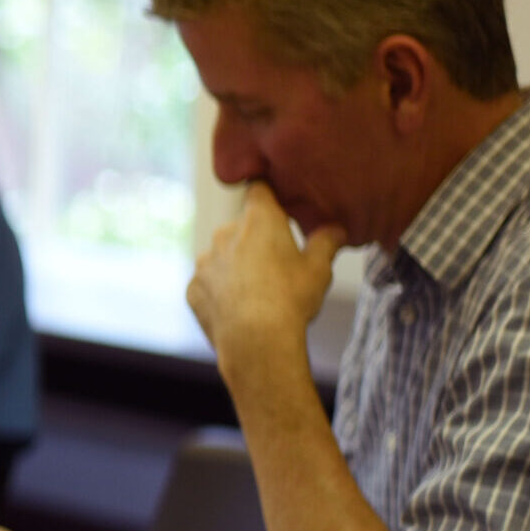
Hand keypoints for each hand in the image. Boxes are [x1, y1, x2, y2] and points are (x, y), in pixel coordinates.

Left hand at [186, 185, 343, 366]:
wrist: (255, 341)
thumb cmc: (291, 299)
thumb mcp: (320, 268)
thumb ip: (327, 241)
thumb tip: (337, 229)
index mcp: (259, 220)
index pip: (259, 189)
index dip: (268, 194)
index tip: (276, 202)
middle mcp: (225, 233)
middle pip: (241, 227)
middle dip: (256, 239)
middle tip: (277, 265)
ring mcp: (204, 261)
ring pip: (222, 255)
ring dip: (236, 265)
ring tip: (259, 292)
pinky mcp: (192, 287)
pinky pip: (209, 283)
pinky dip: (220, 291)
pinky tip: (239, 309)